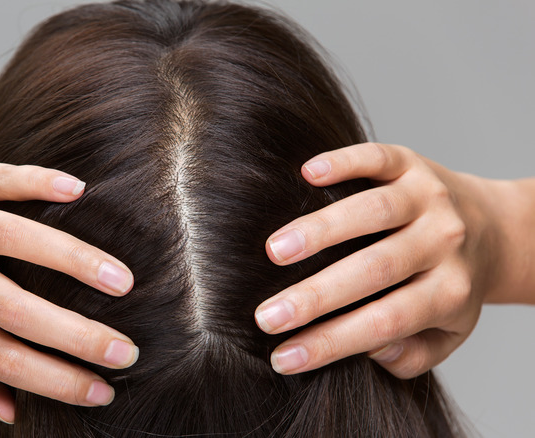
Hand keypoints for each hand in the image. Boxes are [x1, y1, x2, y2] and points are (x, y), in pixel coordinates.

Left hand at [0, 159, 137, 422]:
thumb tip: (11, 411)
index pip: (3, 360)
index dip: (55, 380)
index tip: (103, 392)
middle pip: (14, 310)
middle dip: (77, 335)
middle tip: (127, 349)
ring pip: (14, 240)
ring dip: (73, 260)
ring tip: (122, 280)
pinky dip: (38, 183)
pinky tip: (79, 191)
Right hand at [254, 142, 505, 377]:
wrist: (494, 227)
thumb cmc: (452, 286)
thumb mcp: (449, 333)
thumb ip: (413, 355)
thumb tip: (372, 350)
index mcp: (450, 291)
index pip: (386, 323)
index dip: (332, 342)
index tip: (283, 358)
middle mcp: (443, 242)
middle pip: (375, 270)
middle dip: (316, 296)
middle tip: (266, 316)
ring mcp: (428, 197)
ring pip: (374, 212)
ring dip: (320, 231)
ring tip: (274, 251)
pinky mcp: (411, 163)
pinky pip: (378, 158)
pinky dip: (343, 162)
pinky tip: (306, 172)